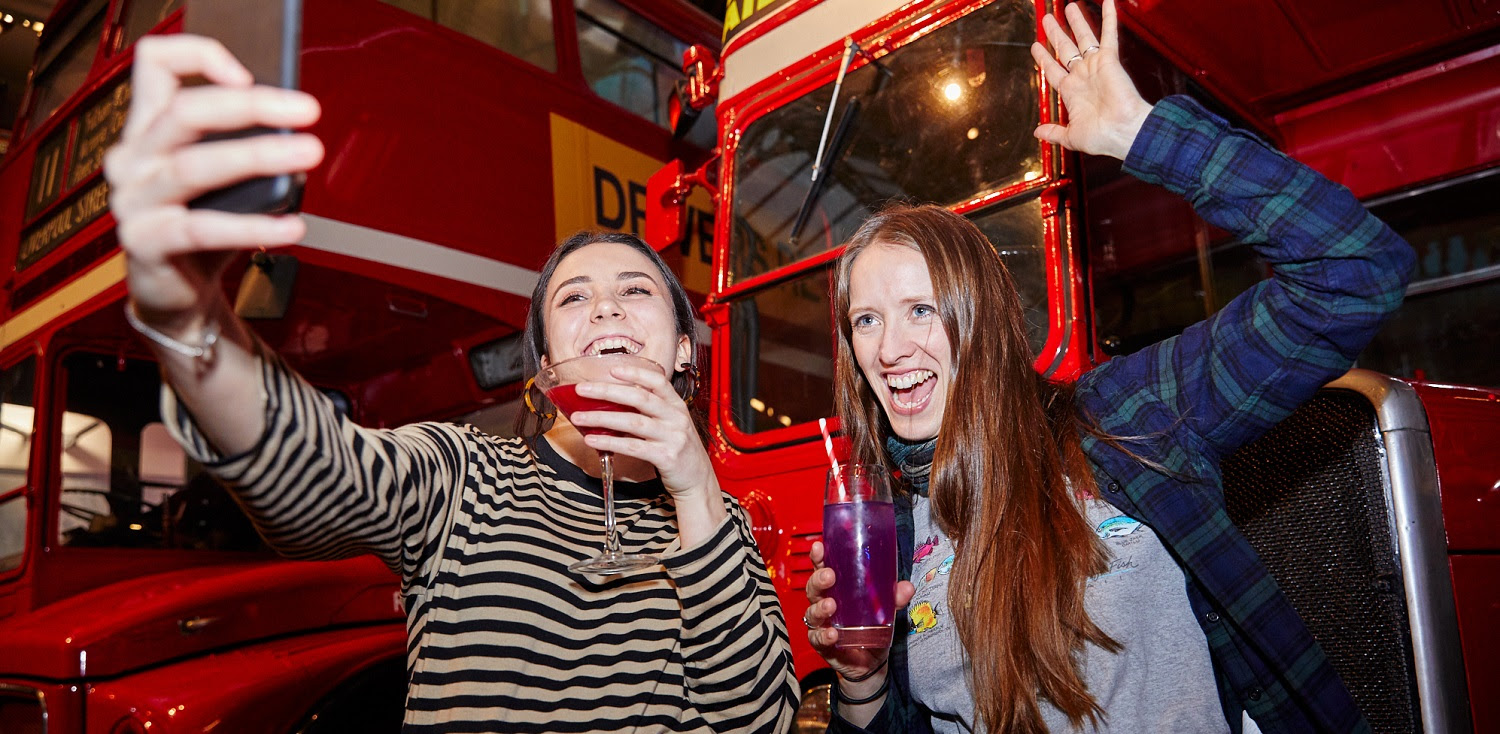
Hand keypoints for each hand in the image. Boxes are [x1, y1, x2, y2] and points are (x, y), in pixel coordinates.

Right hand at [103, 35, 322, 326]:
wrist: (176, 292)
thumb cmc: (203, 224)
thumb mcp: (221, 177)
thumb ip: (240, 145)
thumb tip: (293, 128)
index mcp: (147, 129)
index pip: (154, 63)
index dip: (198, 56)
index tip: (248, 73)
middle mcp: (133, 158)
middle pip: (185, 112)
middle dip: (251, 105)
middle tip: (306, 110)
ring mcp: (134, 201)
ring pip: (195, 166)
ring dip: (259, 156)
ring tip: (309, 153)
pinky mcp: (146, 242)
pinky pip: (203, 229)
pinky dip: (254, 228)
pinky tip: (292, 226)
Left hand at [570, 363, 715, 499]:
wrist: (698, 480)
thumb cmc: (678, 449)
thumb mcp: (670, 424)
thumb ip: (650, 411)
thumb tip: (614, 402)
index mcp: (676, 405)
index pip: (657, 381)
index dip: (635, 373)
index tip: (612, 369)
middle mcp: (676, 417)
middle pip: (639, 397)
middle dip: (607, 391)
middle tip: (582, 389)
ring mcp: (673, 437)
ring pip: (633, 422)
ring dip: (602, 418)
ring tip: (580, 417)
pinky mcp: (666, 457)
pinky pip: (633, 447)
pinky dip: (610, 442)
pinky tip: (593, 440)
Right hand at [804, 541, 916, 681]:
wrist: (871, 663)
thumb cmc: (872, 628)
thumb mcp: (885, 610)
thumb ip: (894, 598)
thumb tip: (907, 587)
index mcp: (837, 589)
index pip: (823, 568)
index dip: (819, 557)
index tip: (819, 547)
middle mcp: (825, 603)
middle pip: (813, 588)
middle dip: (818, 580)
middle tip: (828, 575)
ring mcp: (822, 624)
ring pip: (812, 612)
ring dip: (820, 608)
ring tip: (830, 606)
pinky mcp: (823, 644)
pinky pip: (818, 638)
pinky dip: (824, 636)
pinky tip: (832, 634)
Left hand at [1030, 0, 1153, 159]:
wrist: (1124, 132)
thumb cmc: (1103, 137)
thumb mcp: (1071, 136)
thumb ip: (1054, 132)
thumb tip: (1038, 132)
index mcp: (1072, 92)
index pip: (1053, 70)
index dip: (1044, 58)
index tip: (1036, 45)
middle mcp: (1083, 76)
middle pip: (1065, 49)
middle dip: (1055, 34)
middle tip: (1047, 19)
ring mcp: (1096, 66)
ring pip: (1083, 37)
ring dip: (1076, 21)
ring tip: (1068, 6)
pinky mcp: (1109, 60)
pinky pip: (1108, 35)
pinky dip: (1109, 18)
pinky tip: (1108, 3)